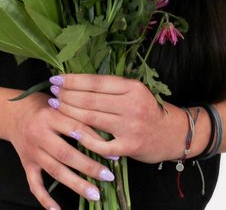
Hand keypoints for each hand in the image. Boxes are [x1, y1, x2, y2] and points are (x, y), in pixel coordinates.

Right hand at [6, 91, 118, 209]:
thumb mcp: (59, 102)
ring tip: (95, 194)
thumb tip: (104, 132)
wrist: (12, 113)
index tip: (113, 153)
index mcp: (49, 116)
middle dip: (89, 167)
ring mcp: (32, 152)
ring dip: (76, 184)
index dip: (95, 141)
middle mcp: (39, 135)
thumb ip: (76, 114)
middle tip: (108, 177)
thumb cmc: (43, 105)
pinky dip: (45, 199)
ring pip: (55, 171)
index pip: (76, 129)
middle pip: (66, 154)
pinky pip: (34, 184)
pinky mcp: (26, 164)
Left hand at [48, 74, 187, 163]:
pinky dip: (84, 138)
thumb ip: (113, 88)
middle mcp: (131, 105)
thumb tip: (81, 81)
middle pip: (91, 100)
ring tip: (56, 107)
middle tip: (52, 93)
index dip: (74, 80)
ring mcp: (130, 127)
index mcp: (132, 87)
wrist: (173, 134)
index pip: (96, 82)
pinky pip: (101, 144)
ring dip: (70, 113)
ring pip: (92, 119)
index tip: (57, 79)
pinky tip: (71, 132)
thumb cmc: (149, 110)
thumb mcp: (136, 92)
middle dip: (67, 96)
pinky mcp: (129, 146)